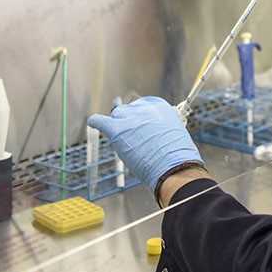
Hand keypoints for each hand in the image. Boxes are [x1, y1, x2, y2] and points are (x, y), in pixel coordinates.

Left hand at [87, 96, 203, 190]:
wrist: (174, 166)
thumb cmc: (177, 157)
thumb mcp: (175, 133)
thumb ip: (161, 128)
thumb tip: (153, 134)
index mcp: (159, 106)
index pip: (143, 105)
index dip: (141, 118)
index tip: (142, 126)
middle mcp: (143, 108)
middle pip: (128, 109)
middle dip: (129, 121)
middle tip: (133, 136)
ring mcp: (129, 118)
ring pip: (116, 115)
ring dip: (117, 125)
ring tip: (120, 136)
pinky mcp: (116, 129)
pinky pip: (99, 120)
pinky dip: (96, 121)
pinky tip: (94, 122)